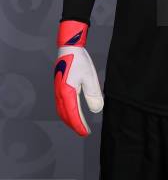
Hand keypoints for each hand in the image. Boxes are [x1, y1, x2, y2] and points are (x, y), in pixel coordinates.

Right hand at [54, 20, 103, 136]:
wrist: (69, 47)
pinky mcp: (59, 86)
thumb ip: (93, 94)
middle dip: (74, 125)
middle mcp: (60, 93)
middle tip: (84, 132)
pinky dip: (66, 112)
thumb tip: (97, 110)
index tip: (86, 133)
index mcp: (66, 92)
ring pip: (61, 110)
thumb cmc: (79, 61)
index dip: (79, 125)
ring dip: (69, 119)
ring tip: (79, 125)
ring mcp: (58, 90)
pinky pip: (61, 104)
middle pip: (65, 115)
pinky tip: (73, 111)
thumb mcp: (90, 77)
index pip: (73, 114)